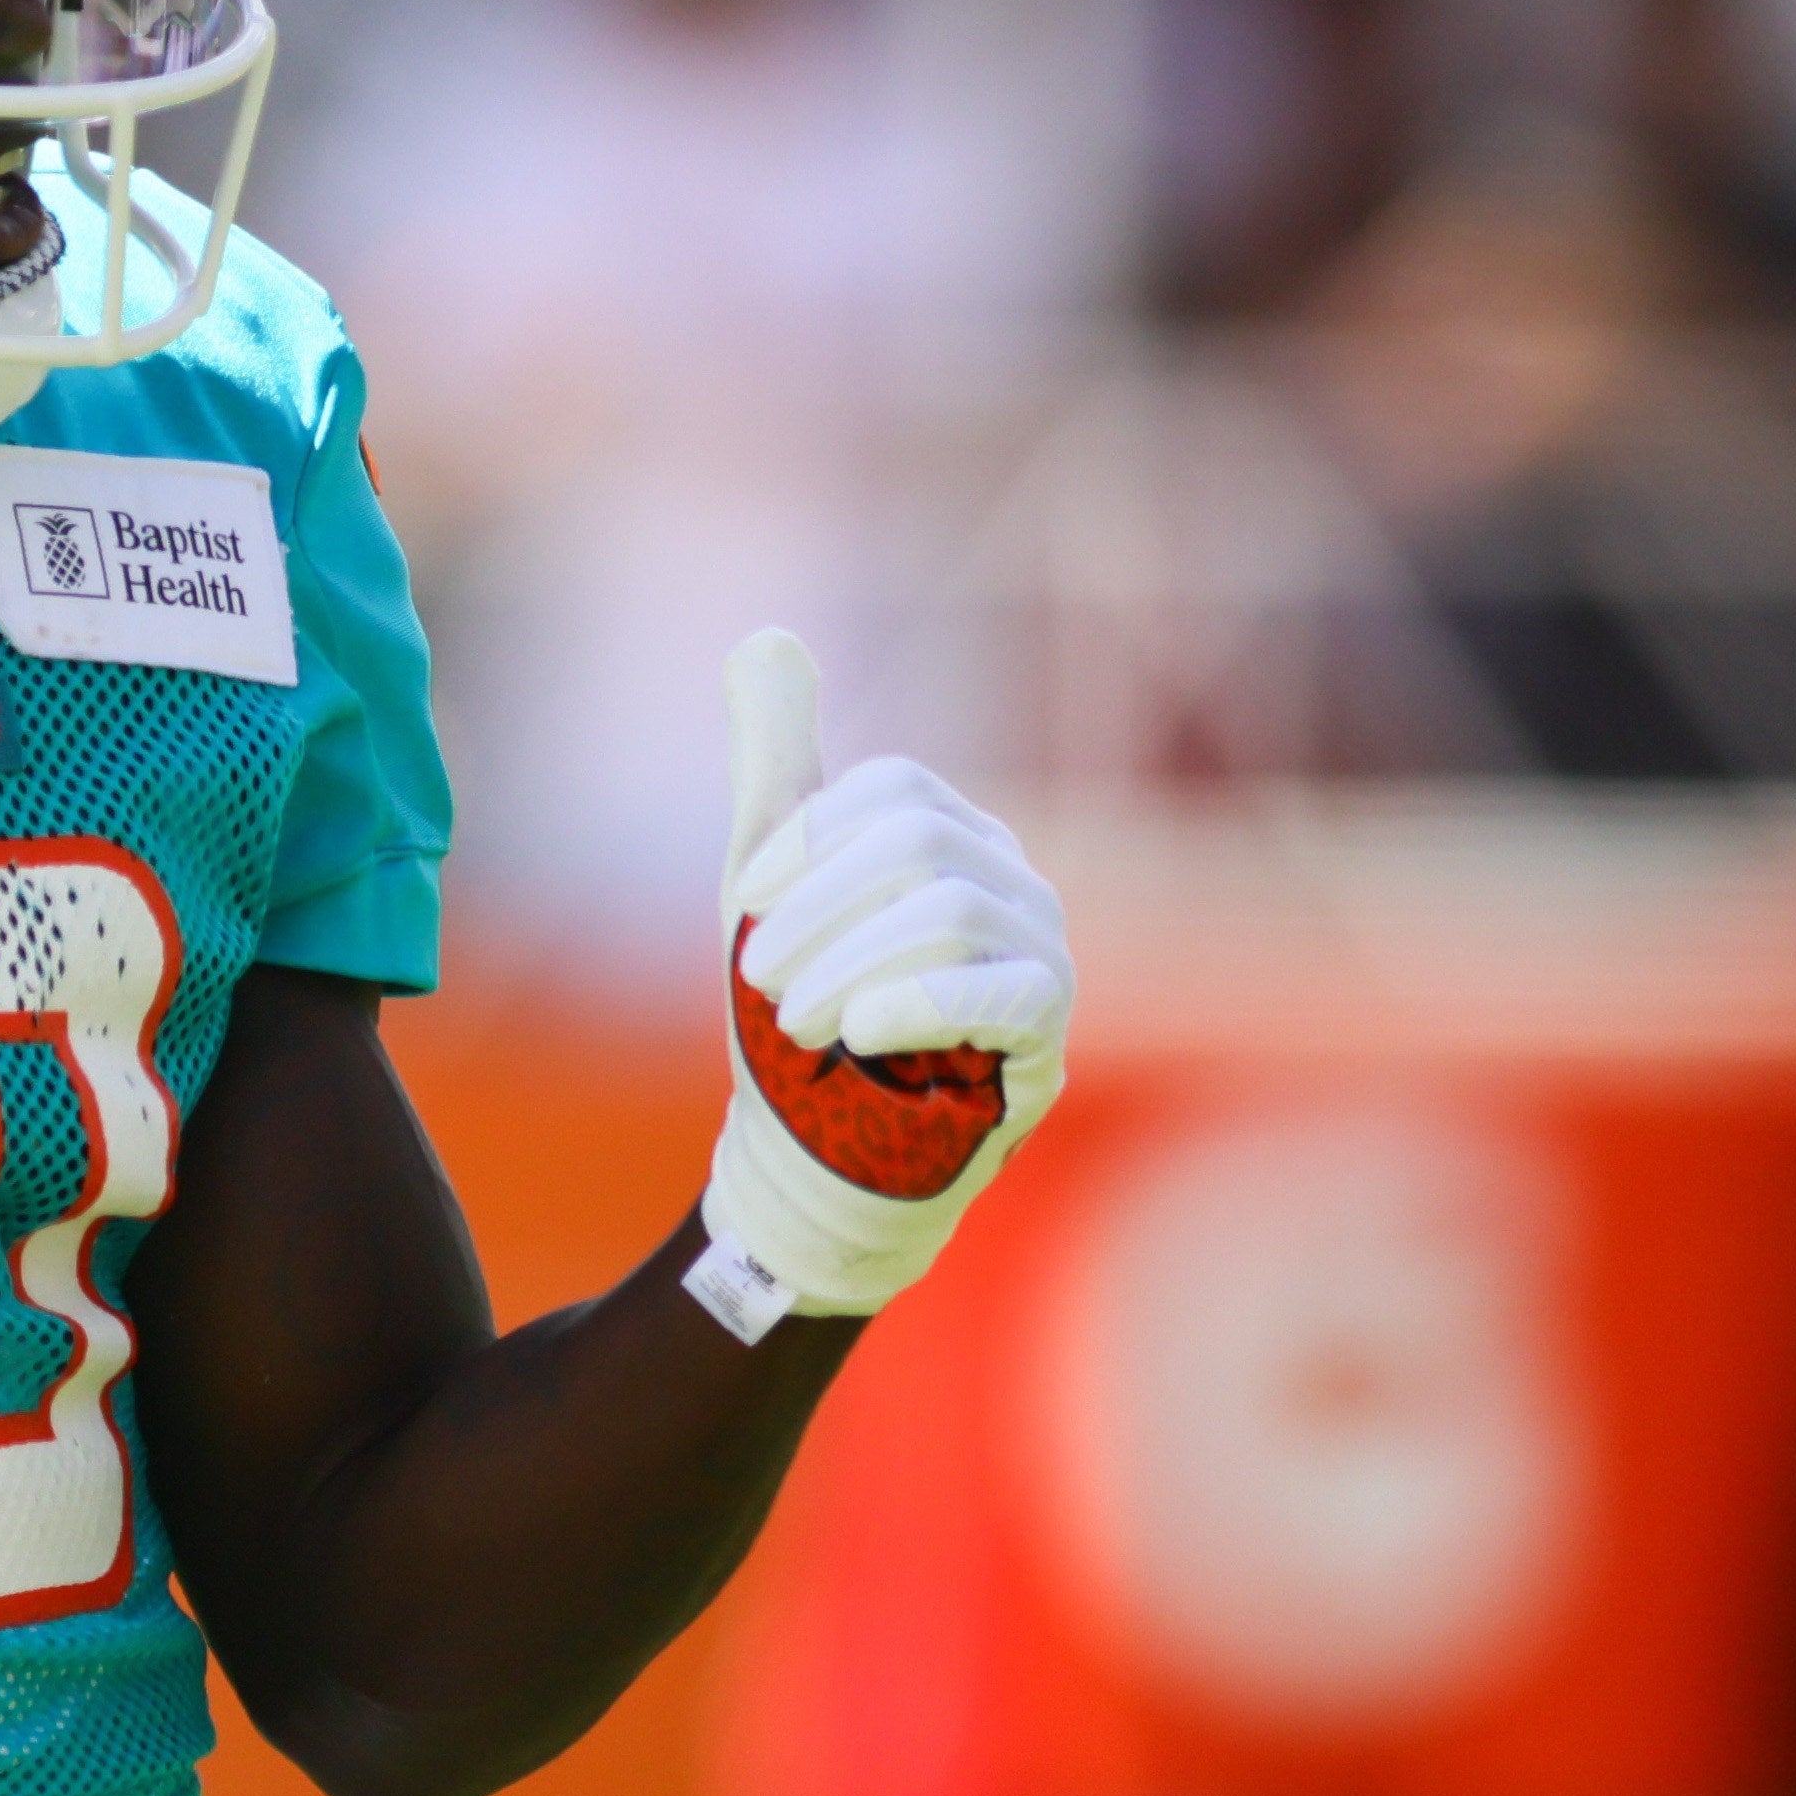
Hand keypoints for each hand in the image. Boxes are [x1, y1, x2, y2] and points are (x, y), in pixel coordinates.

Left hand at [690, 630, 1069, 1332]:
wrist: (814, 1158)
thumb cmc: (795, 1019)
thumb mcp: (768, 884)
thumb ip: (775, 763)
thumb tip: (764, 636)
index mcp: (947, 832)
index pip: (889, 793)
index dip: (805, 847)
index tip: (749, 914)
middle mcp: (1010, 876)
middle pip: (916, 846)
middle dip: (817, 914)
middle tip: (762, 984)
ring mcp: (1041, 951)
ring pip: (948, 911)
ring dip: (847, 969)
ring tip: (798, 1024)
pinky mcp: (1047, 1030)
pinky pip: (1005, 988)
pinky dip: (916, 1003)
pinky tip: (860, 1035)